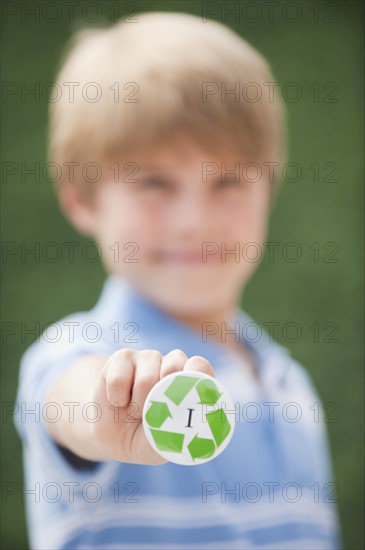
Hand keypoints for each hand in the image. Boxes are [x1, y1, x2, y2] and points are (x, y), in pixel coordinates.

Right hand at [90, 348, 214, 464]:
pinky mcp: (122, 357)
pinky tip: (120, 401)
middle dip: (165, 394)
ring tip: (136, 412)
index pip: (199, 366)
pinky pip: (119, 379)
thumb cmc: (147, 438)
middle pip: (175, 365)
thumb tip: (194, 426)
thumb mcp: (167, 443)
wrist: (113, 439)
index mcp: (189, 380)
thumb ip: (181, 431)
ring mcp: (147, 358)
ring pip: (146, 379)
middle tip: (156, 413)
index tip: (188, 399)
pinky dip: (117, 398)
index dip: (196, 376)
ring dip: (138, 405)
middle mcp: (170, 364)